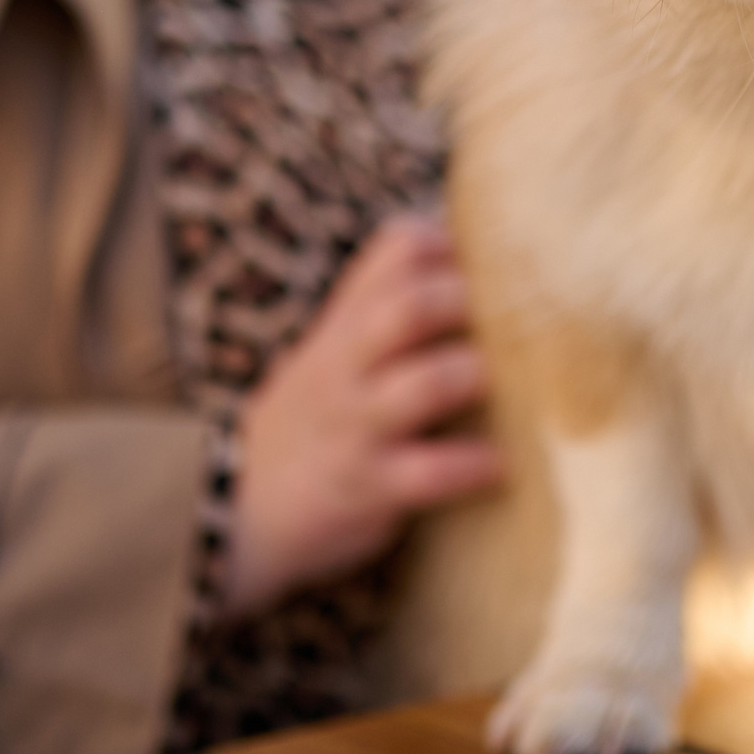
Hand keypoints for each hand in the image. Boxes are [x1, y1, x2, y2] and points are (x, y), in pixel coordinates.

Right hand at [219, 215, 502, 619]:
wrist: (241, 508)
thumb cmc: (317, 416)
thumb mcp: (334, 352)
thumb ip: (390, 309)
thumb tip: (485, 268)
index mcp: (348, 322)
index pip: (396, 251)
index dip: (448, 245)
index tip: (487, 259)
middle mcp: (348, 364)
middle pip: (406, 309)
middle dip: (462, 304)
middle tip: (512, 316)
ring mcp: (356, 425)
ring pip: (419, 387)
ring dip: (468, 377)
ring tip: (498, 382)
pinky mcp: (367, 486)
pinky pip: (425, 473)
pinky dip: (469, 466)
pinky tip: (498, 464)